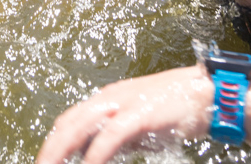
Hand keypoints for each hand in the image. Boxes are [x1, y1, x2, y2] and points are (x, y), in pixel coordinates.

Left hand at [35, 66, 212, 163]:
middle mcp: (108, 98)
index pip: (68, 121)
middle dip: (49, 150)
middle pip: (67, 124)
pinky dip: (94, 154)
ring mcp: (123, 103)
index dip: (53, 143)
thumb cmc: (173, 111)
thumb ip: (114, 140)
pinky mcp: (139, 113)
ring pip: (80, 126)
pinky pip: (110, 135)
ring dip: (61, 152)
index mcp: (106, 100)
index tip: (44, 162)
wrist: (206, 93)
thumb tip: (94, 157)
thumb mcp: (137, 127)